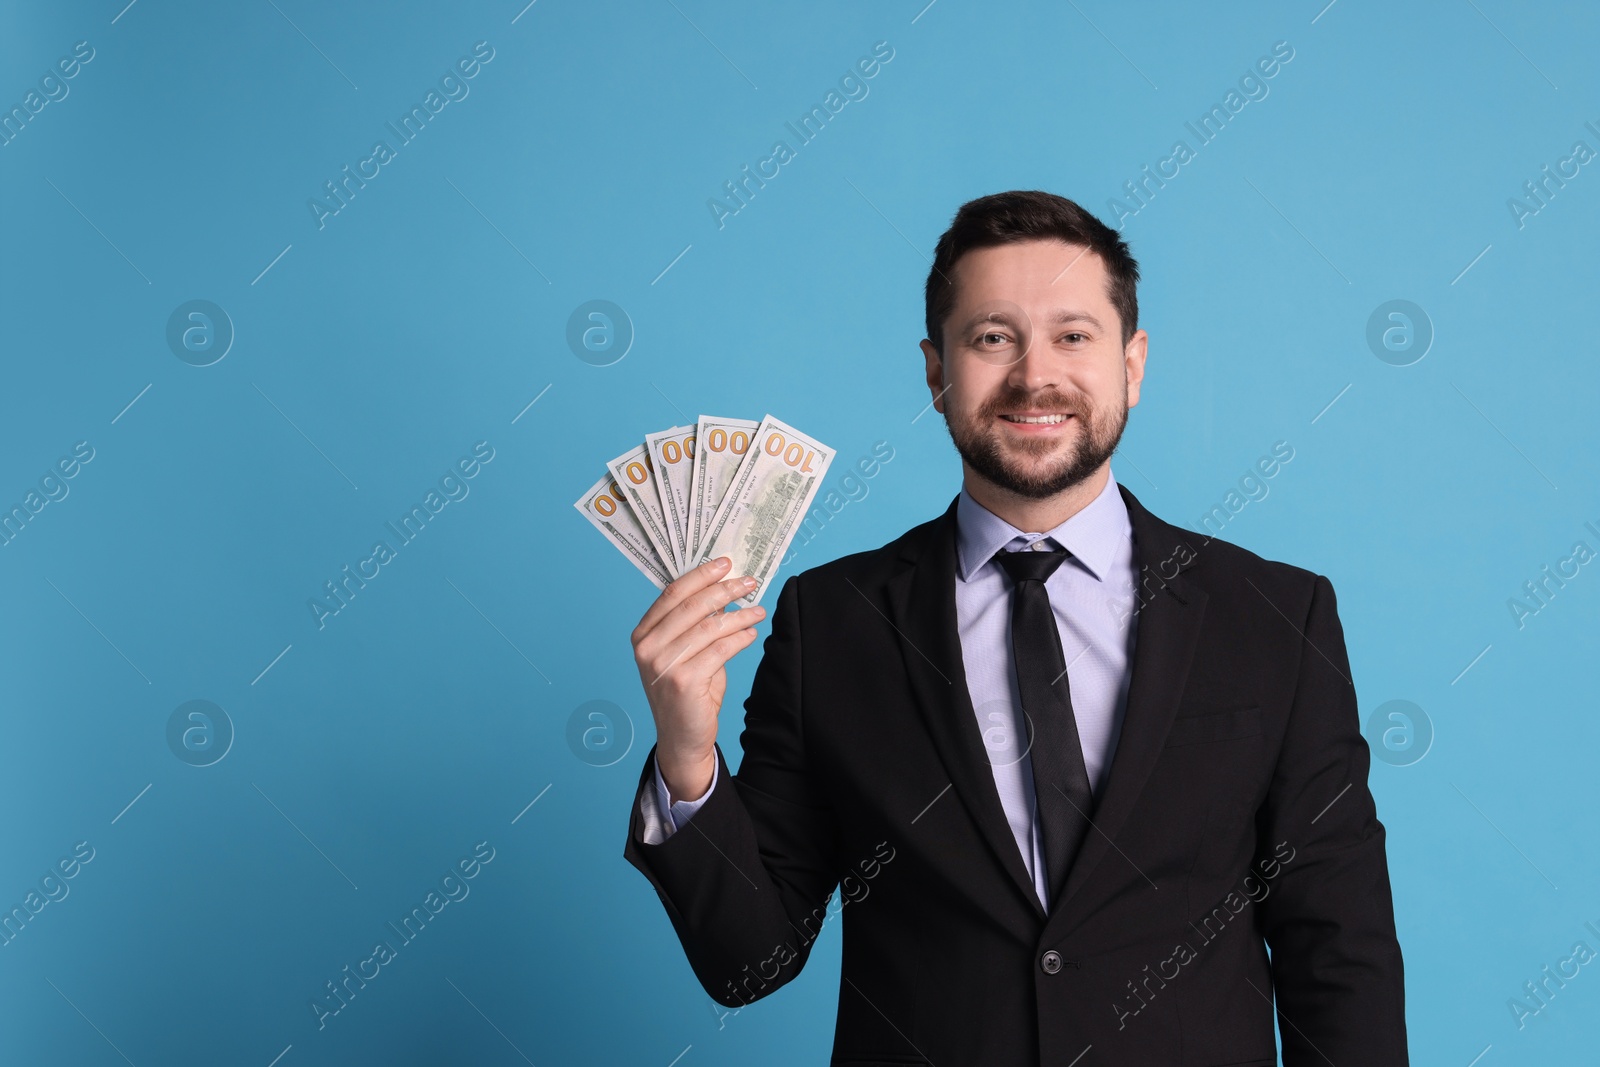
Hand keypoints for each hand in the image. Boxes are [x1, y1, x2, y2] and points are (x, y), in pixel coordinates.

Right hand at [631, 556, 765, 800]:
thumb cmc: (686, 691)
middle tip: (749, 582)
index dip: (701, 575)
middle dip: (725, 589)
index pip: (673, 593)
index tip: (726, 563)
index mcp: (643, 634)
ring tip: (757, 610)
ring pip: (710, 627)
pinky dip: (740, 638)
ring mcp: (663, 665)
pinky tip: (751, 634)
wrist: (681, 737)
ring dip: (739, 615)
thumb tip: (724, 590)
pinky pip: (720, 650)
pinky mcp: (683, 681)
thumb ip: (697, 624)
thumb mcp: (685, 652)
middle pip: (693, 606)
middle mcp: (647, 647)